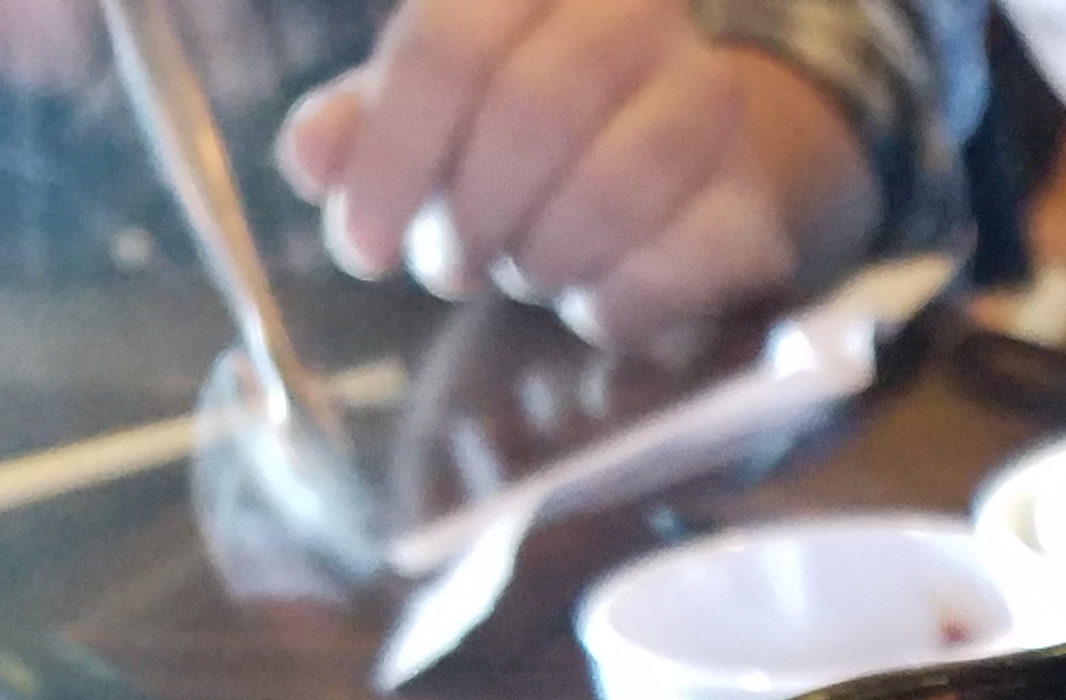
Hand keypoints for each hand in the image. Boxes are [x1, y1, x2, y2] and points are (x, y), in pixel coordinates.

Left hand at [275, 0, 874, 353]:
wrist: (681, 162)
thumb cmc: (532, 128)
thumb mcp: (434, 110)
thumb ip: (364, 124)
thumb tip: (313, 162)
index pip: (449, 46)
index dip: (395, 155)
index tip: (362, 248)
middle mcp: (638, 13)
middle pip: (534, 114)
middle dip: (472, 214)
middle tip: (449, 266)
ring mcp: (711, 103)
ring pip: (613, 190)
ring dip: (542, 259)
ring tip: (522, 271)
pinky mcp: (752, 203)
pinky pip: (672, 265)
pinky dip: (611, 305)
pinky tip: (589, 303)